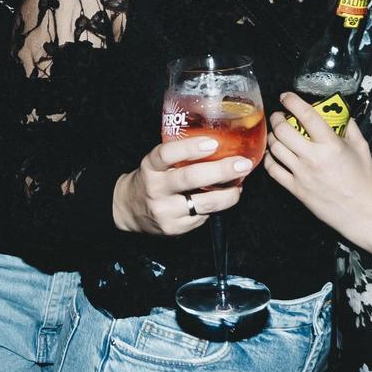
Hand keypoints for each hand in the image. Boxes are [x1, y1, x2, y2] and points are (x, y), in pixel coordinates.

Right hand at [111, 137, 253, 235]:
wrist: (129, 209)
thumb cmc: (152, 179)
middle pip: (190, 179)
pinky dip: (219, 206)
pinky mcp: (174, 228)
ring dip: (228, 193)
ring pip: (204, 203)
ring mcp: (165, 210)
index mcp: (150, 167)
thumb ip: (179, 155)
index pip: (166, 154)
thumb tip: (220, 143)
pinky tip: (225, 197)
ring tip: (240, 184)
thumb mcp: (157, 163)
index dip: (190, 148)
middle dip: (221, 171)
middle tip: (242, 164)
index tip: (212, 143)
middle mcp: (155, 188)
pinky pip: (204, 217)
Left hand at [265, 94, 371, 257]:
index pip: (306, 115)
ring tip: (276, 133)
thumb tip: (340, 113)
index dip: (292, 101)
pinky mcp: (295, 189)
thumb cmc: (363, 180)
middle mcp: (313, 157)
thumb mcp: (362, 148)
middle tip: (279, 115)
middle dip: (277, 118)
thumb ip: (350, 127)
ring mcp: (301, 174)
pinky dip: (269, 158)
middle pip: (283, 130)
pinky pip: (272, 170)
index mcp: (330, 144)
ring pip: (274, 148)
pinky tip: (273, 154)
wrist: (360, 212)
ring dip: (272, 136)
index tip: (286, 96)